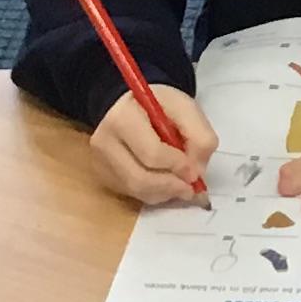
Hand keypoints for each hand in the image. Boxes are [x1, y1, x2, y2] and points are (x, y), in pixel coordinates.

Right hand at [90, 87, 215, 205]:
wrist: (131, 106)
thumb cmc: (159, 106)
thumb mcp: (186, 108)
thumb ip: (200, 136)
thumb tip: (197, 172)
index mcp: (122, 117)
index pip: (151, 153)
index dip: (177, 166)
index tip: (195, 171)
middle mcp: (104, 141)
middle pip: (139, 179)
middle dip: (171, 187)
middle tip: (191, 188)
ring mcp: (100, 161)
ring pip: (136, 191)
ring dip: (165, 193)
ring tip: (181, 186)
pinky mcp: (103, 176)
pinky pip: (132, 194)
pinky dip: (154, 194)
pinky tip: (165, 184)